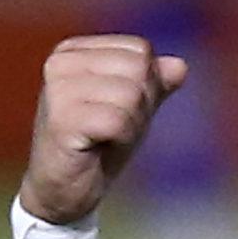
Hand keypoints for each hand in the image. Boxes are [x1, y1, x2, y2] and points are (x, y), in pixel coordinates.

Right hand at [20, 35, 189, 224]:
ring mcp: (58, 89)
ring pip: (131, 94)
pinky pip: (119, 121)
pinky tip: (98, 146)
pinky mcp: (62, 118)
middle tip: (113, 127)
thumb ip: (155, 83)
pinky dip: (122, 138)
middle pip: (139, 69)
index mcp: (74, 51)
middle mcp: (60, 62)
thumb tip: (179, 65)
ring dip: (131, 124)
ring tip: (105, 136)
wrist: (63, 188)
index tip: (117, 107)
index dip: (147, 84)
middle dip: (141, 104)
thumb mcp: (133, 106)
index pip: (140, 50)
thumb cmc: (98, 143)